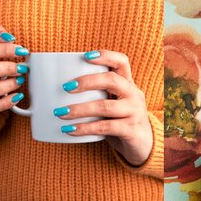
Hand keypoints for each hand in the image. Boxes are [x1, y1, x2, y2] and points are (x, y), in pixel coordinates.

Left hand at [56, 50, 152, 165]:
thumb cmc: (121, 120)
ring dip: (80, 109)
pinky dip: (85, 128)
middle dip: (87, 81)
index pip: (121, 62)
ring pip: (106, 106)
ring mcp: (134, 113)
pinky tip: (70, 130)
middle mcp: (133, 95)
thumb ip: (97, 94)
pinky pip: (105, 127)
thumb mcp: (114, 103)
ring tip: (60, 113)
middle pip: (112, 80)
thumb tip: (56, 90)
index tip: (85, 56)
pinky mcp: (131, 130)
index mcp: (128, 84)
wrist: (145, 145)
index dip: (105, 56)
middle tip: (65, 87)